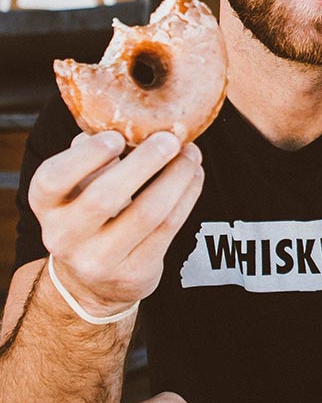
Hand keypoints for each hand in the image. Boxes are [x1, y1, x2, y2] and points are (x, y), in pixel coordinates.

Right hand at [29, 131, 203, 319]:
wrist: (95, 281)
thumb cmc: (90, 217)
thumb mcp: (78, 188)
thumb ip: (91, 157)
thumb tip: (125, 120)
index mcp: (46, 205)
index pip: (53, 179)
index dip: (87, 156)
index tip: (118, 136)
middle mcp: (65, 235)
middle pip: (105, 197)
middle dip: (144, 162)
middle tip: (170, 139)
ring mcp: (99, 259)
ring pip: (147, 213)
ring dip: (176, 177)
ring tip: (192, 154)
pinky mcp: (134, 272)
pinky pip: (169, 228)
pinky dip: (187, 196)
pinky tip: (194, 176)